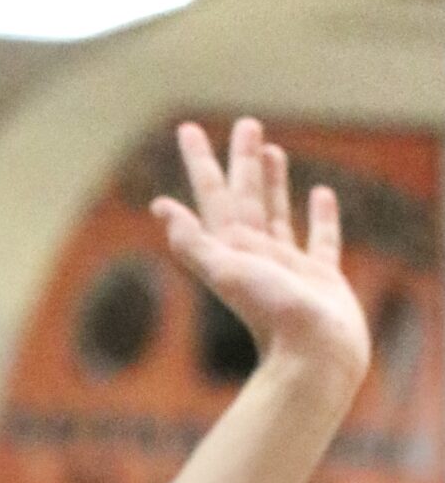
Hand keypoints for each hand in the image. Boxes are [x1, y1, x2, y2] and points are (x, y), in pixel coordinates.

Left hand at [153, 118, 369, 393]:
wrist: (313, 359)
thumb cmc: (271, 316)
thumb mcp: (227, 274)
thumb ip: (195, 245)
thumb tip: (161, 211)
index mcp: (232, 250)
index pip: (213, 197)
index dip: (200, 165)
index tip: (187, 132)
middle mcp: (256, 256)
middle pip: (246, 197)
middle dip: (243, 160)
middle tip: (246, 123)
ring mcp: (288, 267)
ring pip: (278, 213)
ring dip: (274, 182)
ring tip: (272, 148)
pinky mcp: (321, 279)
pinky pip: (321, 239)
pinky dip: (321, 216)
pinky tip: (321, 194)